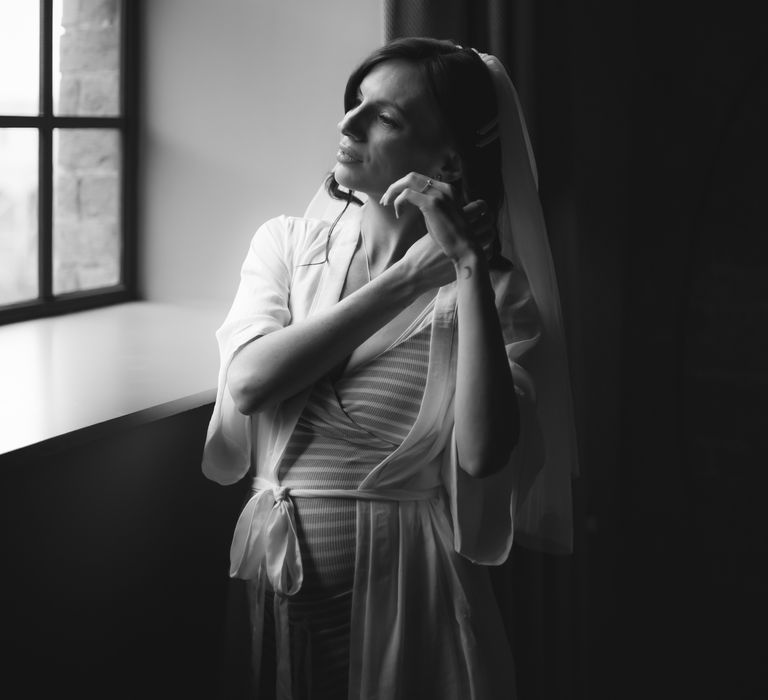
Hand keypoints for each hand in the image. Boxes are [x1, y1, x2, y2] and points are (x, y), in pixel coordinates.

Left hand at [380, 172, 494, 262]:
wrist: (465, 248)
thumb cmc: (452, 237)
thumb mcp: (441, 216)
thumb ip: (431, 206)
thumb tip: (416, 204)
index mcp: (447, 189)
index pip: (420, 179)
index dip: (404, 186)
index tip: (395, 198)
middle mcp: (443, 188)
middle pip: (412, 176)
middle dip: (396, 186)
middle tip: (386, 200)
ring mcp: (438, 194)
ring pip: (408, 182)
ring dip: (394, 192)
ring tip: (387, 204)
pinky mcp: (432, 203)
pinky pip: (407, 195)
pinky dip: (399, 202)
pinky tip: (399, 214)